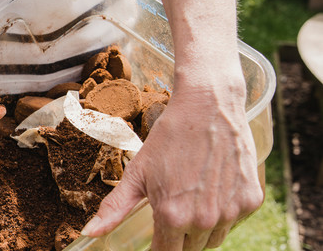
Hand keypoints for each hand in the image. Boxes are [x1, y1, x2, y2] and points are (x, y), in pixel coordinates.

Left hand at [81, 82, 263, 249]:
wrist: (208, 106)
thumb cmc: (169, 138)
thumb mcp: (137, 173)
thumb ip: (115, 208)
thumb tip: (90, 232)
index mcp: (172, 217)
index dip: (158, 248)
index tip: (155, 239)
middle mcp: (204, 220)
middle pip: (190, 249)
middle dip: (178, 237)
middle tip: (172, 210)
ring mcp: (231, 212)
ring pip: (214, 239)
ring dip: (201, 229)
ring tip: (191, 198)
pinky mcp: (251, 201)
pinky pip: (234, 221)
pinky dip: (224, 213)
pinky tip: (212, 189)